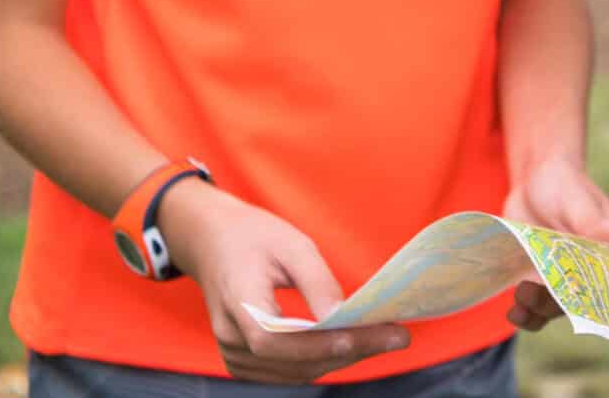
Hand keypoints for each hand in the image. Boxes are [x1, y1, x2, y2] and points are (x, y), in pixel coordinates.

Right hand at [159, 178, 409, 383]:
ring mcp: (234, 354)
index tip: (361, 335)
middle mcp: (230, 337)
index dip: (316, 344)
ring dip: (341, 360)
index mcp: (235, 300)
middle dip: (349, 351)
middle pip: (292, 361)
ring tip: (384, 340)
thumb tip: (341, 316)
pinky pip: (288, 370)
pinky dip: (322, 361)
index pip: (273, 338)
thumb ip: (315, 281)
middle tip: (398, 336)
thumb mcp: (289, 243)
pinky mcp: (245, 360)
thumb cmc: (252, 237)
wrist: (211, 241)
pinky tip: (354, 345)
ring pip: (294, 372)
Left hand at [503, 158, 608, 331]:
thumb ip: (591, 221)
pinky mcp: (544, 283)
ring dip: (540, 310)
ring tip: (520, 302)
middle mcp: (594, 271)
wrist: (533, 184)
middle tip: (531, 292)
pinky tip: (515, 312)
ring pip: (559, 308)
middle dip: (558, 304)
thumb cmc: (563, 184)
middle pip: (583, 302)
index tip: (581, 307)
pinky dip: (528, 315)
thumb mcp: (576, 198)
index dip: (605, 302)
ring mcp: (568, 279)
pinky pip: (539, 308)